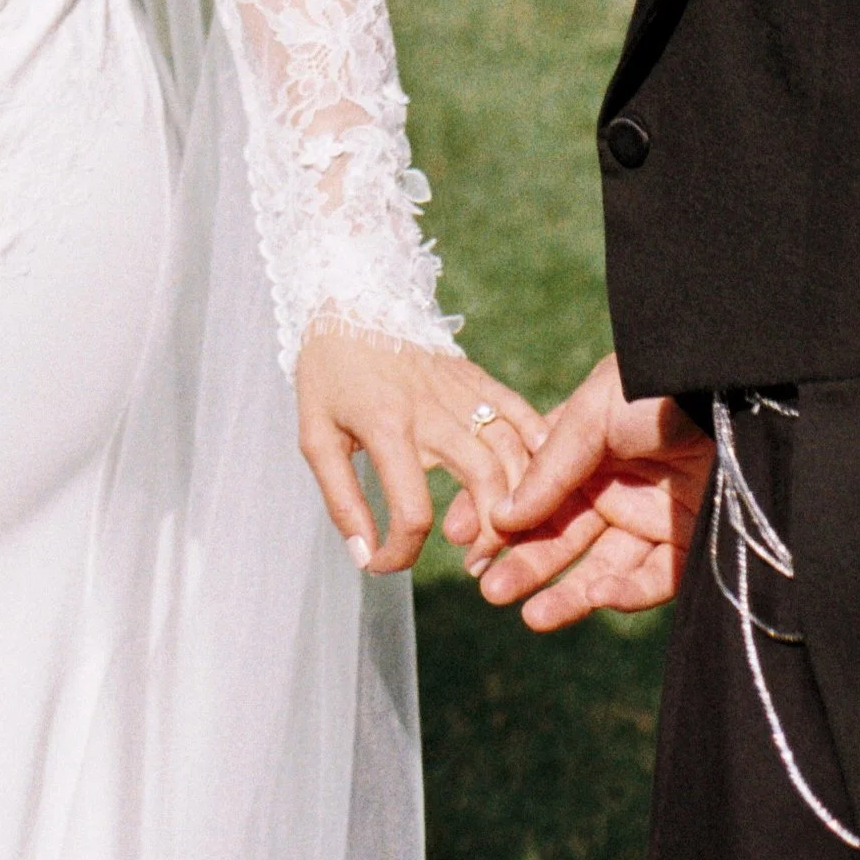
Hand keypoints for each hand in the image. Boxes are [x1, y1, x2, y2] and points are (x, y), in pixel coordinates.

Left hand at [295, 327, 546, 575]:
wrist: (350, 294)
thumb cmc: (328, 371)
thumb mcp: (316, 435)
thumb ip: (340, 499)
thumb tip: (364, 556)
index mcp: (387, 426)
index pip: (411, 511)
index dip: (400, 554)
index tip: (383, 563)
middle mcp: (432, 409)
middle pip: (486, 481)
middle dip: (490, 535)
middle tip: (475, 564)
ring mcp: (461, 390)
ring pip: (513, 452)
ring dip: (518, 503)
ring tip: (499, 536)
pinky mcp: (476, 377)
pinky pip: (520, 413)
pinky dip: (539, 450)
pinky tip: (543, 483)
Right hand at [451, 351, 710, 626]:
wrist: (739, 398)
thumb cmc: (659, 388)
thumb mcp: (594, 412)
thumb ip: (549, 465)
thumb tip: (502, 515)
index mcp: (585, 446)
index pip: (529, 488)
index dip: (494, 512)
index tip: (459, 537)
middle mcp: (612, 486)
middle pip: (558, 535)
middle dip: (523, 562)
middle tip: (487, 588)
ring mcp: (648, 519)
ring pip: (598, 568)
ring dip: (563, 593)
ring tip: (529, 616)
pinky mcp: (685, 549)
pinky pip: (649, 582)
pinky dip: (622, 595)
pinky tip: (595, 596)